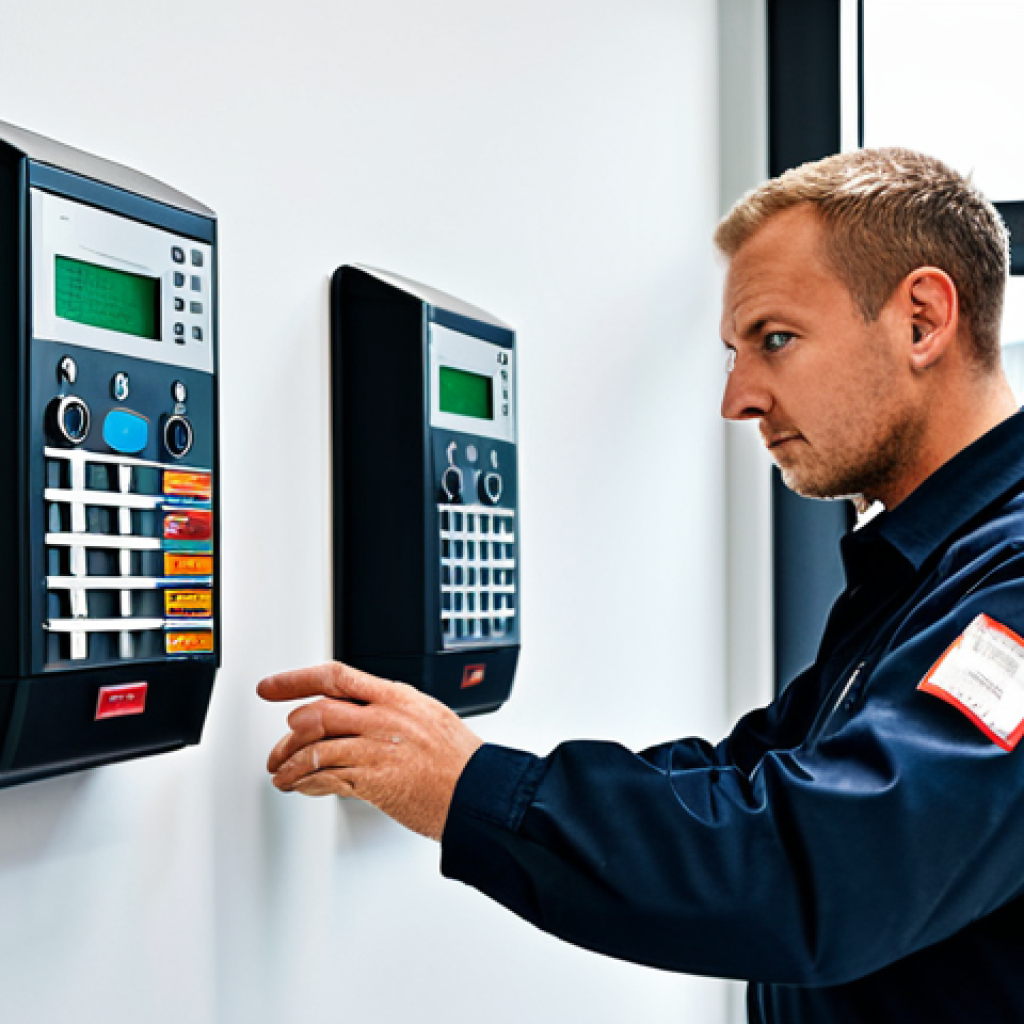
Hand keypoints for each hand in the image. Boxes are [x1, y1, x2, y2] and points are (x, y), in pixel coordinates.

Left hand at [258, 662, 482, 840]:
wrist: (479, 791)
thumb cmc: (459, 760)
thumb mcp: (427, 717)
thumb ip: (390, 713)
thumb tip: (359, 716)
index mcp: (396, 696)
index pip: (335, 677)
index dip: (295, 679)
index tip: (271, 686)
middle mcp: (383, 718)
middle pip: (316, 714)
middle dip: (287, 736)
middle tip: (277, 749)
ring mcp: (377, 748)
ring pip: (314, 749)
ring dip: (289, 765)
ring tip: (282, 775)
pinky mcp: (373, 780)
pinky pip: (325, 778)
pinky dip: (305, 783)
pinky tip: (300, 787)